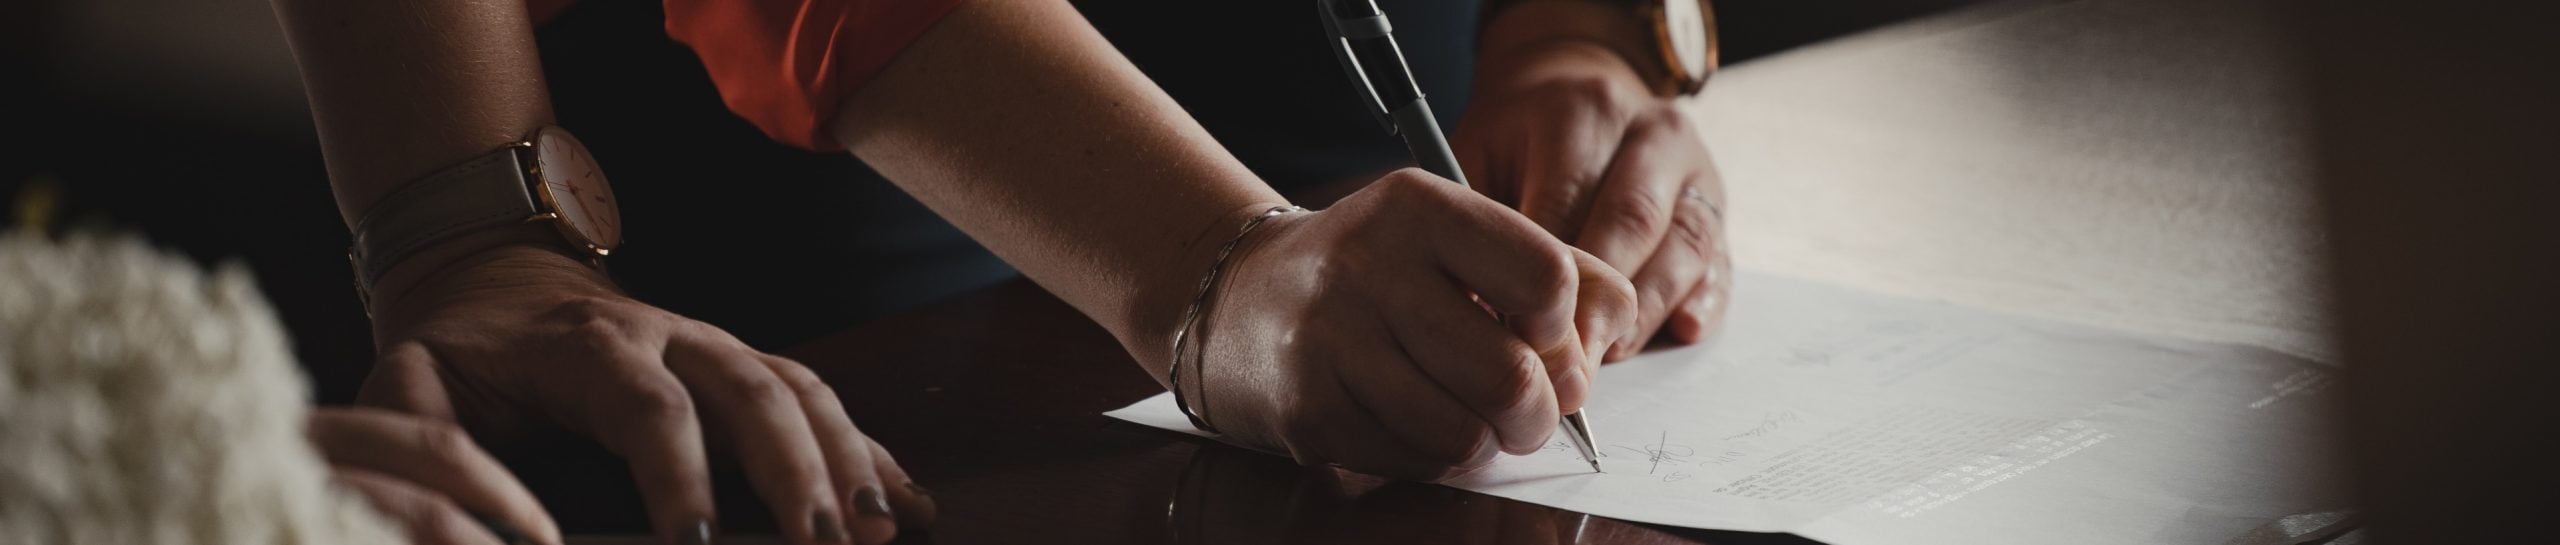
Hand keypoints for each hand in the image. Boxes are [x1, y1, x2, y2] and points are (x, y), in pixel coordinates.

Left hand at [359, 232, 932, 544]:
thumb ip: (417, 438)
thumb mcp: (408, 381)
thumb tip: (455, 520)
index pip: (649, 407)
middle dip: (796, 471)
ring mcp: (720, 347)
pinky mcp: (748, 367)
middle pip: (754, 391)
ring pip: (802, 389)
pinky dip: (868, 450)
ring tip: (880, 532)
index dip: (678, 476)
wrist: (495, 278)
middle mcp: (672, 335)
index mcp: (589, 343)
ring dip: (847, 460)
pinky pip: (821, 399)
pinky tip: (907, 503)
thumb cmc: (458, 354)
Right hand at [1186, 169, 1636, 480]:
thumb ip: (1555, 269)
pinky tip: (1413, 423)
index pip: (1546, 278)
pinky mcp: (1308, 410)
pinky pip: (1415, 463)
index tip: (1542, 335)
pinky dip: (1434, 458)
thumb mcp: (1456, 238)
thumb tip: (1608, 339)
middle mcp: (1368, 266)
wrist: (1239, 299)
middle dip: (1539, 412)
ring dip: (1486, 442)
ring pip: (1465, 434)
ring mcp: (1330, 342)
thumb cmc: (1375, 271)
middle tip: (1527, 409)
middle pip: (1512, 376)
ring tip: (1469, 417)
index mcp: (1419, 208)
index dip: (1564, 327)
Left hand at [1452, 40, 1731, 360]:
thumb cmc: (1517, 140)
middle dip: (1600, 301)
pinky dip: (1704, 300)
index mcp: (1584, 112)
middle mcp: (1652, 132)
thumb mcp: (1478, 153)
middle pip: (1634, 222)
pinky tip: (1682, 330)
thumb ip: (1479, 221)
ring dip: (1647, 310)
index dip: (1545, 276)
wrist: (1577, 90)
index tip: (1519, 333)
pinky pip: (1720, 259)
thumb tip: (1477, 308)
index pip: (1567, 201)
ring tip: (1609, 356)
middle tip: (1568, 362)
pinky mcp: (1718, 206)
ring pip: (1684, 245)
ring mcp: (1695, 169)